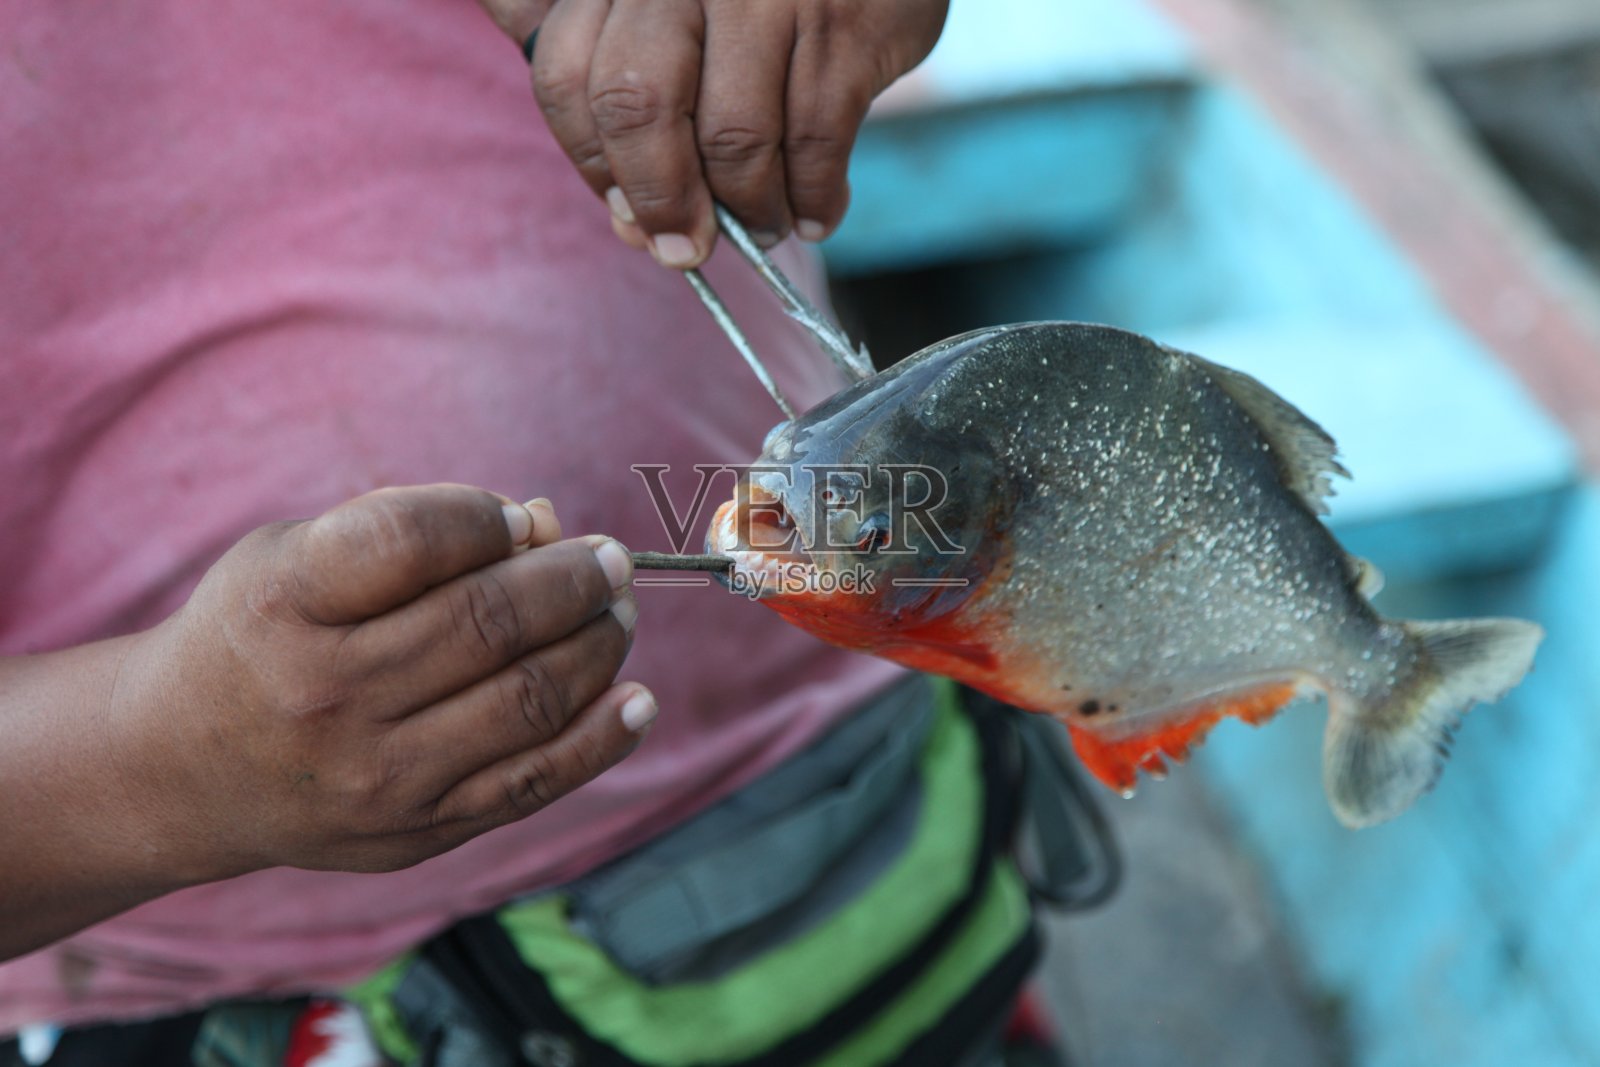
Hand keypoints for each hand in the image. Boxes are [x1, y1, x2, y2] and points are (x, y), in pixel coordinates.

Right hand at [114, 485, 651, 877]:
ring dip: (598, 645)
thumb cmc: (262, 633)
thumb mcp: (296, 554)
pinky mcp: (414, 831)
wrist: (181, 768)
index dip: (485, 517)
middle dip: (572, 580)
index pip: (409, 540)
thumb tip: (544, 523)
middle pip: (486, 622)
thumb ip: (412, 528)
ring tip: (618, 612)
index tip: (520, 517)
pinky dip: (602, 738)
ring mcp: (374, 774)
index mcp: (283, 602)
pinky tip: (636, 699)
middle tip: (608, 560)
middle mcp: (326, 692)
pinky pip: (533, 783)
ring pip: (527, 700)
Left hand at [480, 0, 948, 267]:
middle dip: (659, 199)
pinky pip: (815, 140)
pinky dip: (813, 197)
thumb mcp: (666, 12)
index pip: (567, 76)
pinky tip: (813, 214)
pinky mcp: (842, 26)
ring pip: (733, 137)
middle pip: (636, 105)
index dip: (591, 160)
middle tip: (684, 248)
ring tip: (763, 229)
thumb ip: (620, 91)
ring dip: (749, 209)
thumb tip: (627, 222)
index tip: (625, 209)